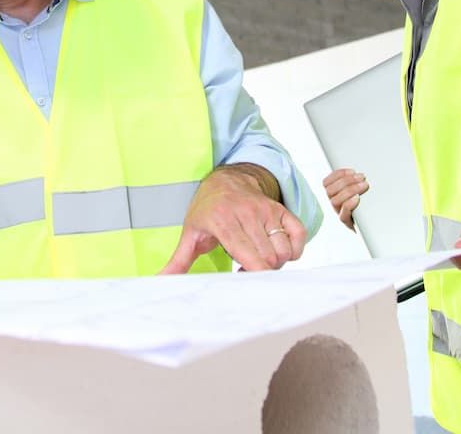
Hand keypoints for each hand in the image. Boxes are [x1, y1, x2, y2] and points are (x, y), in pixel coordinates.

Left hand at [160, 165, 305, 273]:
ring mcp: (268, 210)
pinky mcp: (281, 209)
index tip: (240, 278)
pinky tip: (277, 250)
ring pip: (284, 250)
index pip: (248, 255)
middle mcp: (248, 214)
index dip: (250, 275)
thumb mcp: (190, 233)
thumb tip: (160, 282)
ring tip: (258, 258)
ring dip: (275, 262)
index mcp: (224, 222)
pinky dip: (294, 250)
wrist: (225, 178)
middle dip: (260, 272)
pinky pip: (300, 235)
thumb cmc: (208, 209)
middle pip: (269, 259)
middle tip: (245, 268)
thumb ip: (179, 261)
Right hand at [322, 168, 367, 230]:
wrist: (372, 225)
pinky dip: (349, 204)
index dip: (337, 174)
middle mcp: (334, 204)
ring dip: (350, 190)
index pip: (326, 183)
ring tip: (364, 185)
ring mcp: (339, 214)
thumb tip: (357, 171)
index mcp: (334, 194)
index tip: (352, 171)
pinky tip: (358, 198)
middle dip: (346, 181)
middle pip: (330, 190)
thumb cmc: (365, 206)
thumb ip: (354, 182)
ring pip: (334, 201)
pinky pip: (343, 215)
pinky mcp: (347, 223)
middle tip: (362, 177)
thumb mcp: (358, 191)